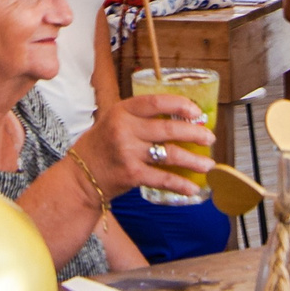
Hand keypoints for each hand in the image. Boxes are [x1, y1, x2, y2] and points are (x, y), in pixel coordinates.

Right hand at [79, 94, 216, 196]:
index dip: (180, 105)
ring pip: (170, 154)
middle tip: (209, 137)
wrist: (80, 177)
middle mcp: (125, 130)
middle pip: (169, 129)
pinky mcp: (132, 175)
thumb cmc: (100, 147)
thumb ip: (139, 118)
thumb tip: (178, 118)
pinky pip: (163, 178)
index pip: (156, 102)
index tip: (197, 111)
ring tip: (209, 164)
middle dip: (195, 133)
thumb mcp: (113, 122)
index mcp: (121, 111)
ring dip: (194, 160)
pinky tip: (193, 187)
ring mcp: (128, 153)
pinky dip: (181, 183)